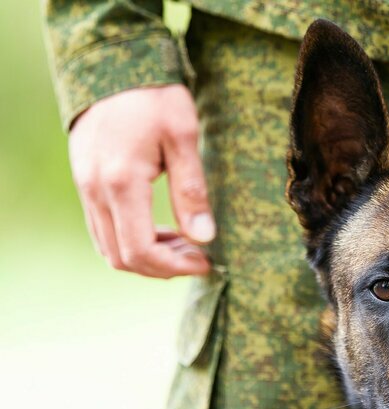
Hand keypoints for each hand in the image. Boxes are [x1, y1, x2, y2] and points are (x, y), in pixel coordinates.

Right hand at [69, 84, 214, 278]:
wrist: (112, 63)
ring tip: (184, 243)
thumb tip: (204, 238)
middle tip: (198, 255)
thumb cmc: (154, 96)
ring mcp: (86, 188)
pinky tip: (161, 228)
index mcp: (121, 183)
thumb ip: (191, 190)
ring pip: (109, 247)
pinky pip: (103, 229)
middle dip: (163, 267)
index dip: (175, 267)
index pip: (141, 251)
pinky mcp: (86, 182)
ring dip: (147, 255)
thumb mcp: (183, 136)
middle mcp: (96, 191)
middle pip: (123, 258)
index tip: (205, 261)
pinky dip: (131, 240)